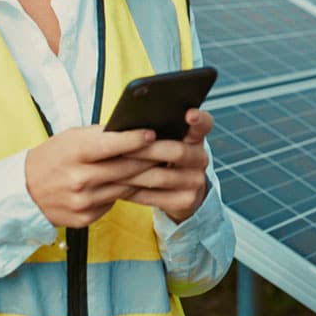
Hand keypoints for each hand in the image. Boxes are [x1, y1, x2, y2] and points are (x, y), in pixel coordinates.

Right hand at [25, 126, 158, 227]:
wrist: (25, 191)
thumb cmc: (52, 158)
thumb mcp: (70, 138)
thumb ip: (100, 136)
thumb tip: (132, 131)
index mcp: (74, 153)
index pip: (110, 145)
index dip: (134, 139)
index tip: (152, 134)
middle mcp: (79, 178)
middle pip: (124, 168)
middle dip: (150, 158)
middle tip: (169, 150)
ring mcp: (83, 201)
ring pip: (125, 187)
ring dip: (143, 177)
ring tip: (159, 166)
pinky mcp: (86, 217)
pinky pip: (114, 202)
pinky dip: (124, 192)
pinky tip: (133, 183)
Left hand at [120, 109, 212, 223]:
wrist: (176, 192)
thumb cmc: (161, 156)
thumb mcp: (163, 140)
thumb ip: (153, 130)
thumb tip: (125, 125)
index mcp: (195, 136)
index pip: (204, 123)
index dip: (198, 119)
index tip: (189, 115)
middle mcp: (200, 157)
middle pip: (177, 151)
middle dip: (146, 150)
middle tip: (123, 149)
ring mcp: (196, 180)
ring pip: (162, 176)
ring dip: (133, 173)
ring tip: (111, 169)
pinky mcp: (186, 201)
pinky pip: (155, 197)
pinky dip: (133, 192)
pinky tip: (117, 187)